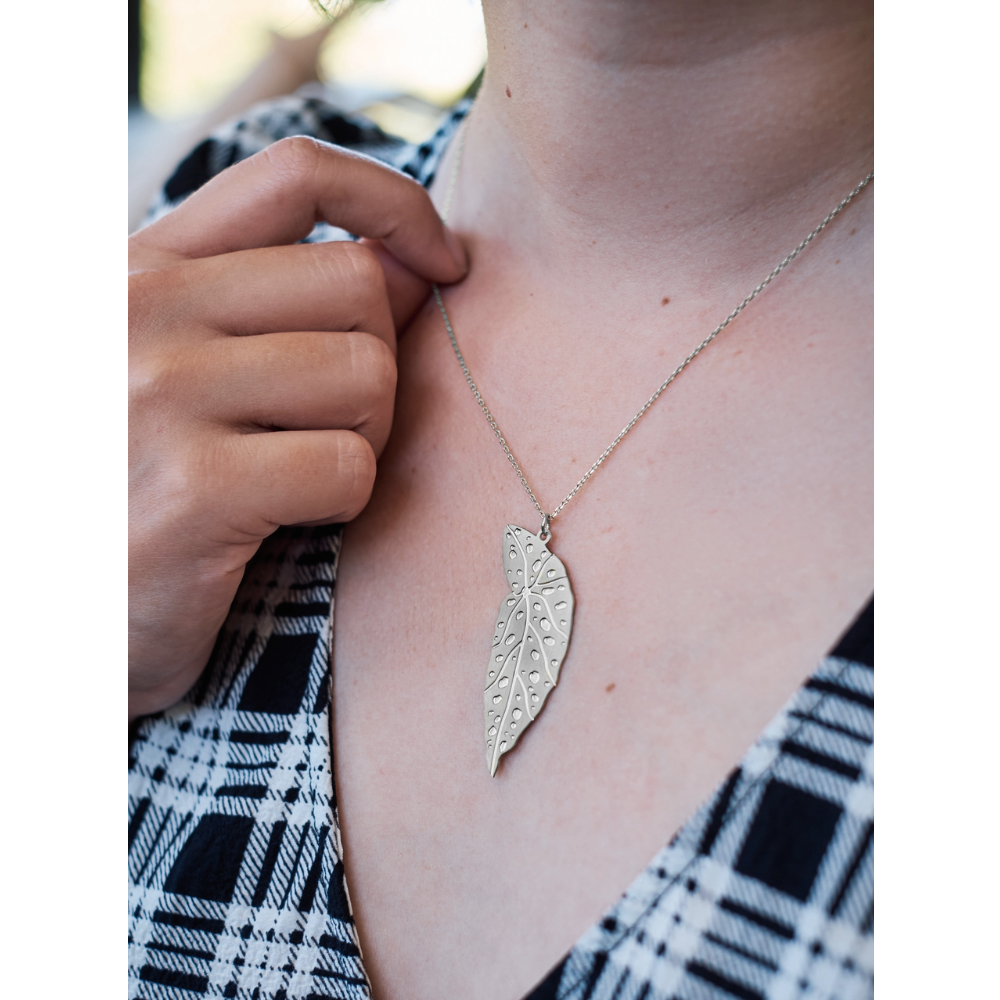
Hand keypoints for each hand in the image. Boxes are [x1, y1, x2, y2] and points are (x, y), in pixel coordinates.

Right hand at [128, 137, 465, 721]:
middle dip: (375, 360)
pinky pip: (348, 467)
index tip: (441, 262)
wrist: (92, 601)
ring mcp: (162, 394)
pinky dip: (341, 501)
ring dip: (363, 434)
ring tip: (299, 470)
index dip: (395, 204)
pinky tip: (283, 519)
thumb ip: (294, 306)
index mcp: (151, 266)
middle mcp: (148, 309)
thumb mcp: (200, 367)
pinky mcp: (193, 489)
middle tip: (330, 422)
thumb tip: (418, 266)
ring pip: (367, 374)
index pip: (297, 174)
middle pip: (359, 285)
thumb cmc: (148, 478)